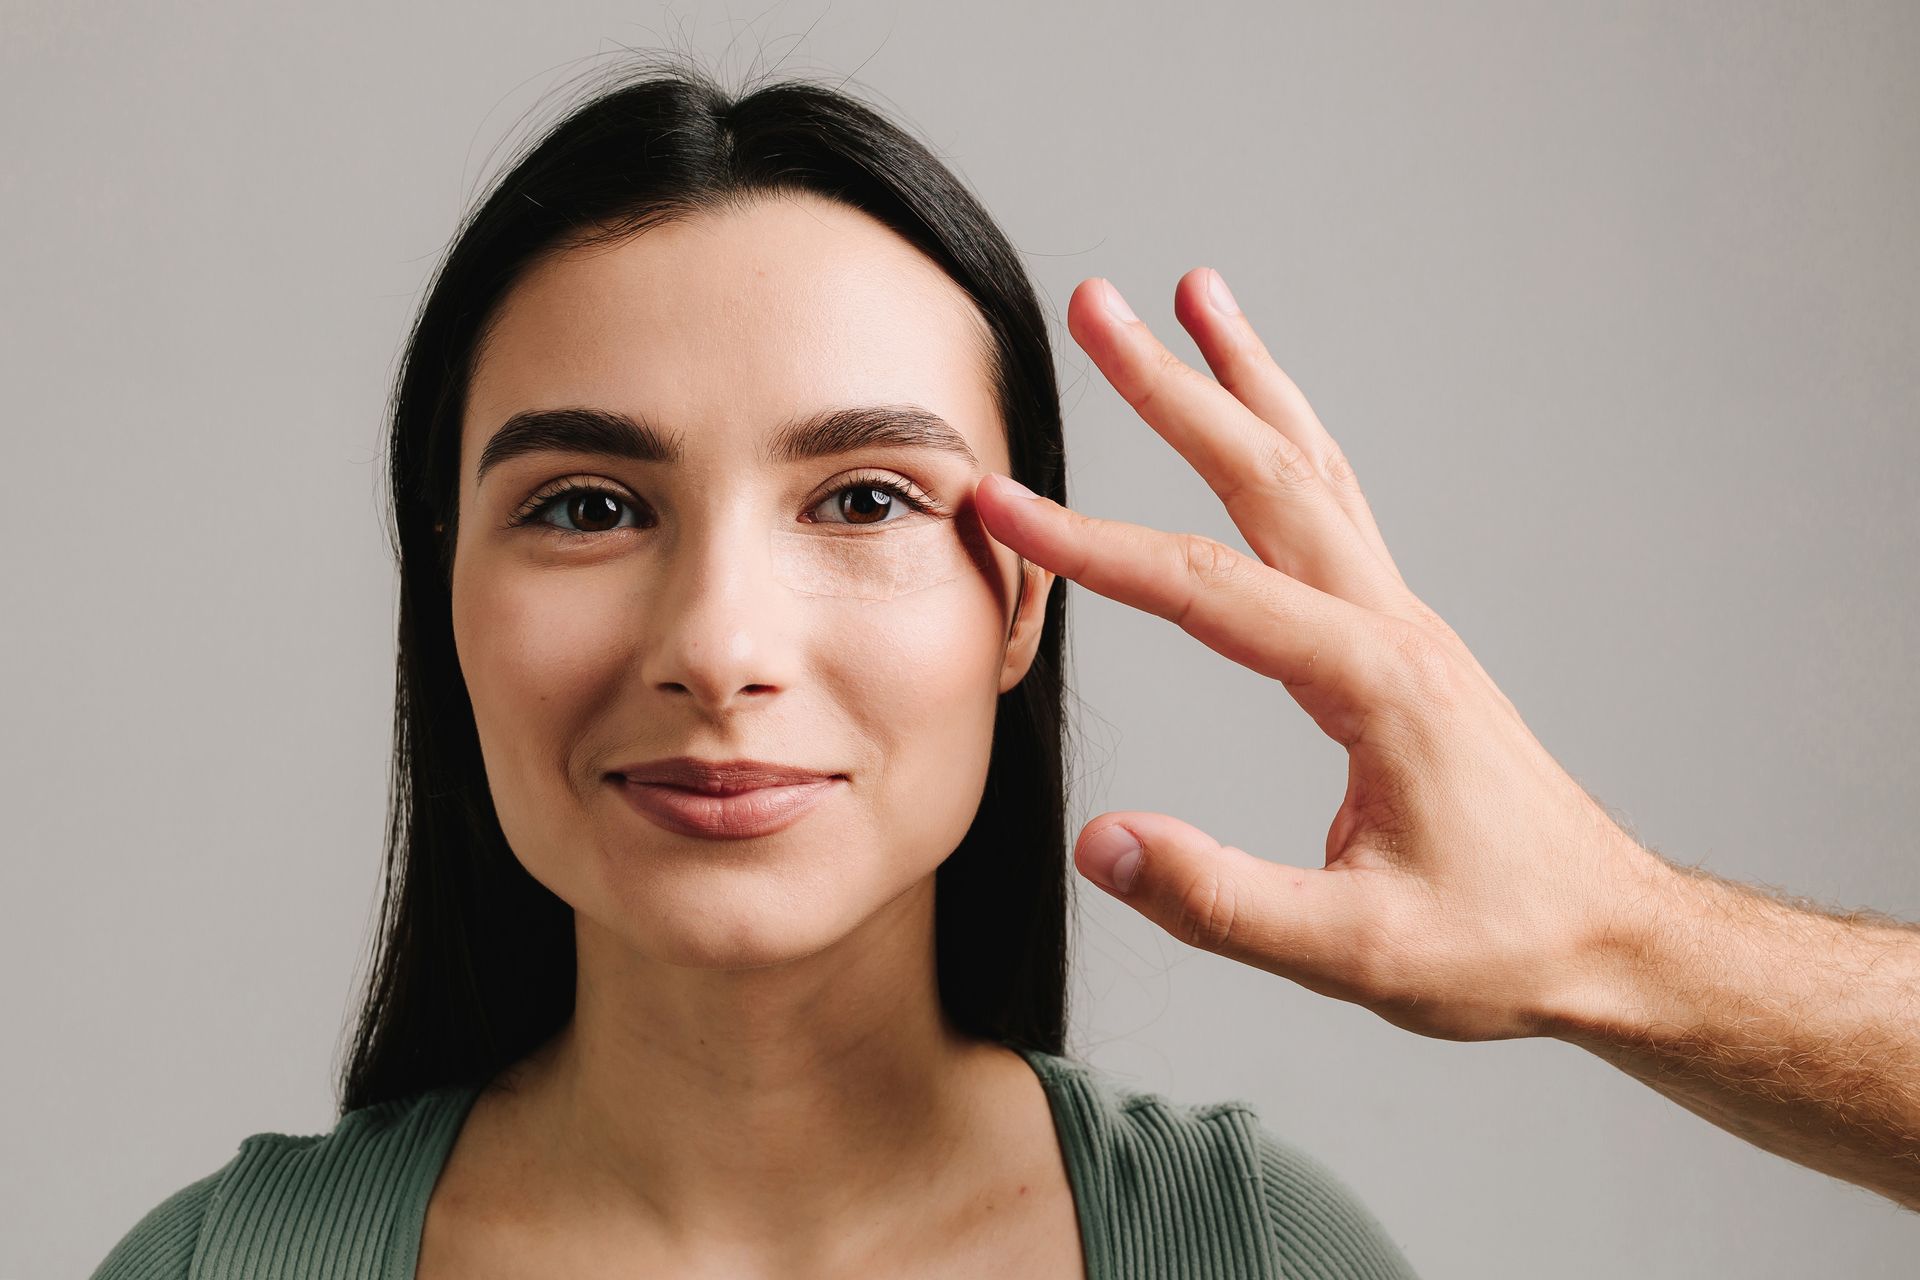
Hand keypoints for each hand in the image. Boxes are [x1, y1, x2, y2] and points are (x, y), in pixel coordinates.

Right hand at [973, 267, 1674, 1042]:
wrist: (1613, 935)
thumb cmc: (1503, 941)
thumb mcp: (1359, 951)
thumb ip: (1222, 901)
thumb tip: (1103, 844)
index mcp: (1373, 682)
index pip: (1203, 588)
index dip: (1090, 546)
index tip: (1002, 507)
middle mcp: (1389, 627)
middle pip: (1264, 475)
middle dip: (1172, 385)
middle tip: (1099, 306)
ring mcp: (1401, 624)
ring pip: (1309, 469)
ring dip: (1244, 380)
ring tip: (1194, 295)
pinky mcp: (1401, 642)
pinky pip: (1334, 510)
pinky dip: (1286, 442)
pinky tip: (1262, 423)